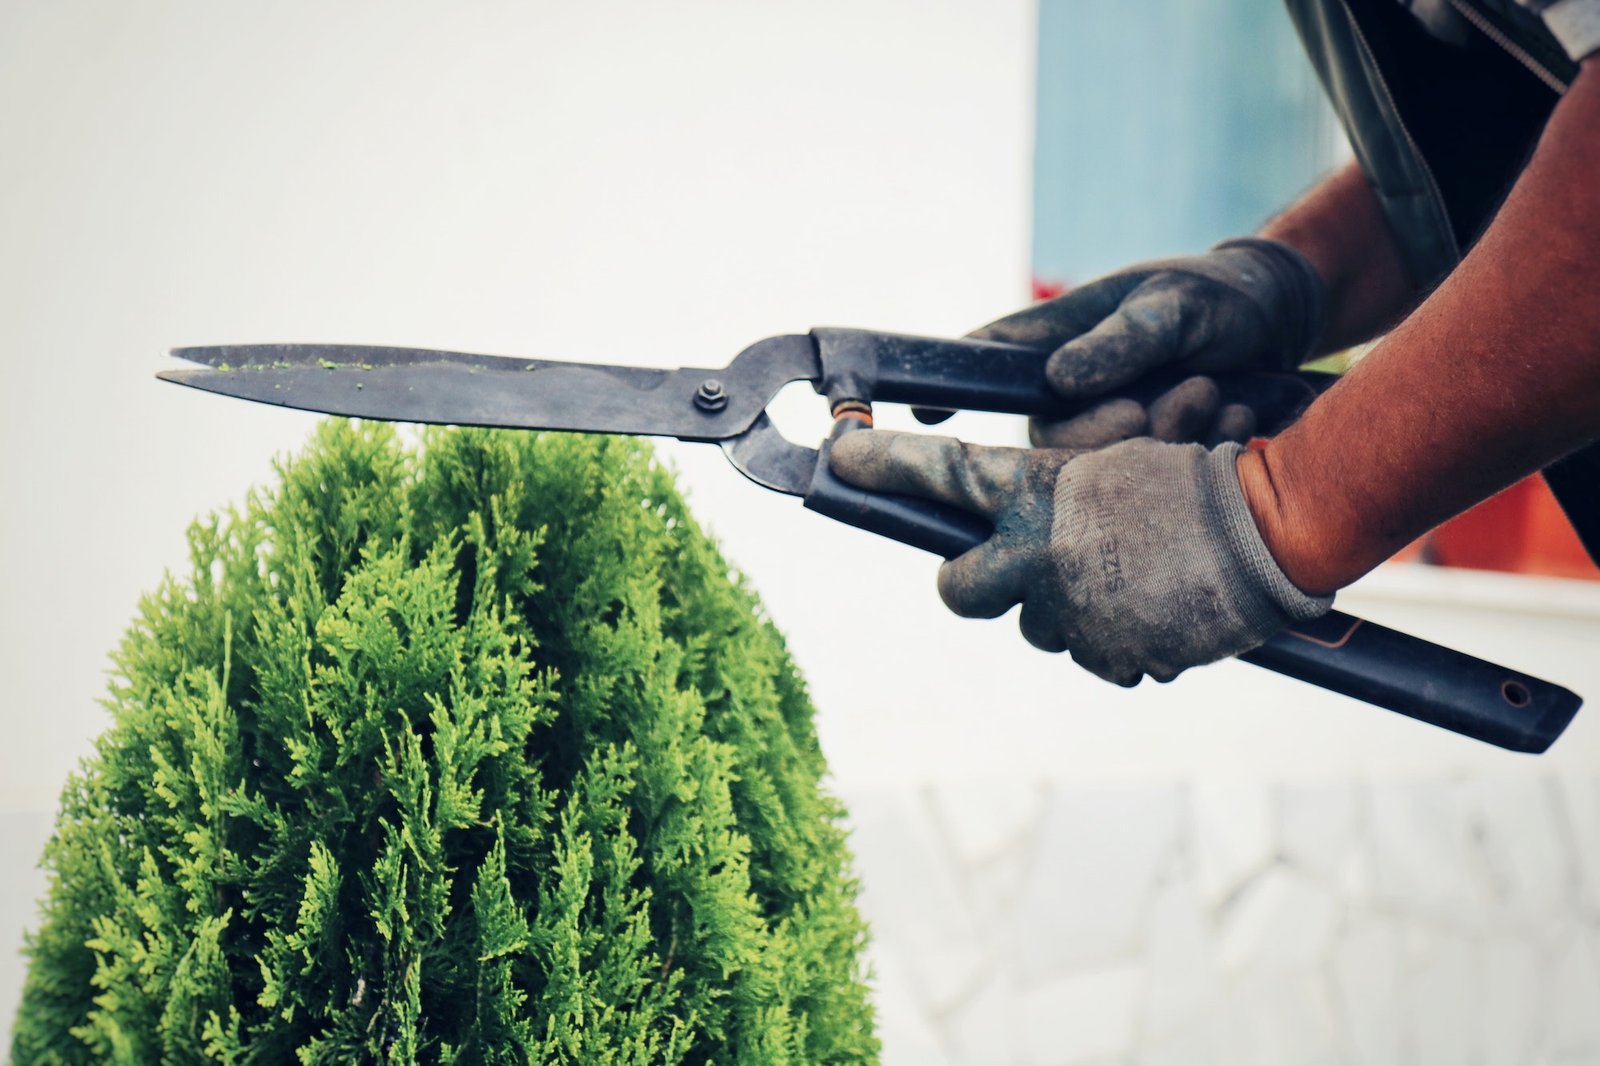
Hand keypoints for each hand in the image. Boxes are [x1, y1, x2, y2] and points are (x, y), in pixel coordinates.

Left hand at [830, 429, 1331, 684]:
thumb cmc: (1198, 481)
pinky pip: (1096, 653)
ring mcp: (1072, 618)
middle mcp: (1037, 562)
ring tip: (1118, 574)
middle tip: (1000, 567)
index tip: (839, 455)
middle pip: (959, 588)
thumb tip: (1008, 540)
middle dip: (973, 580)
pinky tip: (1152, 604)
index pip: (942, 474)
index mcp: (1036, 497)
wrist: (1273, 531)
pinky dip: (1115, 634)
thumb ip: (1048, 507)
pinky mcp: (1113, 659)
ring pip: (1036, 624)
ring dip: (1061, 606)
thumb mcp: (1111, 469)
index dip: (884, 466)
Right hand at [920, 238, 1326, 448]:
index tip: (923, 408)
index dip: (945, 387)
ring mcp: (1102, 432)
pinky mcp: (1141, 463)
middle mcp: (1065, 394)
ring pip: (1101, 472)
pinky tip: (1233, 417)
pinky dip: (1197, 453)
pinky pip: (1149, 485)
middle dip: (1115, 434)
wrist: (1278, 328)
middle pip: (1049, 446)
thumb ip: (1122, 342)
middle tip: (1184, 392)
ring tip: (1213, 394)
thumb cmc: (1214, 298)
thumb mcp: (1175, 306)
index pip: (985, 362)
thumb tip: (1058, 380)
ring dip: (1166, 440)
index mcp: (1053, 342)